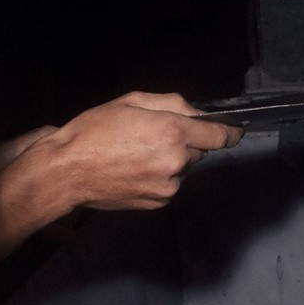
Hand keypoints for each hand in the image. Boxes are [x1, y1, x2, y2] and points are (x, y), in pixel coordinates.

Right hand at [34, 91, 242, 211]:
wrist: (66, 171)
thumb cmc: (95, 131)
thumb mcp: (133, 101)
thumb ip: (173, 103)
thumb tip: (198, 112)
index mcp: (172, 132)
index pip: (219, 136)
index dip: (230, 132)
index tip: (237, 131)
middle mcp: (176, 161)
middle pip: (198, 151)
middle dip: (185, 142)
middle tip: (154, 135)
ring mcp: (167, 186)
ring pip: (182, 168)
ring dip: (171, 160)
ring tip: (137, 154)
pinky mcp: (157, 202)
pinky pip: (169, 185)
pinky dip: (159, 176)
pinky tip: (134, 169)